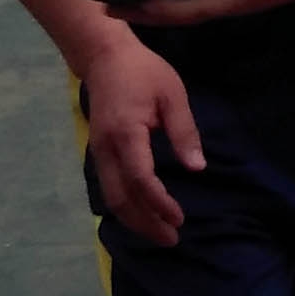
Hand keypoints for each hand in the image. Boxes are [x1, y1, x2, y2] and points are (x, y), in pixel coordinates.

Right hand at [76, 36, 204, 248]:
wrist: (104, 57)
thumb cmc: (143, 72)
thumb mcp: (172, 94)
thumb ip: (184, 132)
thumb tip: (197, 168)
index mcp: (126, 134)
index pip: (141, 180)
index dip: (159, 203)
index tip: (180, 219)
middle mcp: (106, 149)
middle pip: (121, 199)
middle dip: (145, 224)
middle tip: (171, 238)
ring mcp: (97, 153)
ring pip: (111, 198)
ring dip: (135, 220)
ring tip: (161, 233)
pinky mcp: (98, 153)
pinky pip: (109, 188)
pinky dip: (126, 207)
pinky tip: (143, 214)